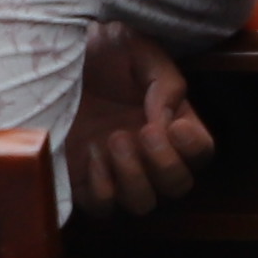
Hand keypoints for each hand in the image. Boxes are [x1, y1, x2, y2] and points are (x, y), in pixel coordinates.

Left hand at [63, 22, 210, 213]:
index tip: (175, 126)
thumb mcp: (139, 52)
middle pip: (177, 186)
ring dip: (133, 176)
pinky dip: (101, 186)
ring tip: (113, 140)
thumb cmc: (102, 52)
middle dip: (165, 165)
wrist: (55, 56)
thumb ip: (164, 84)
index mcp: (170, 122)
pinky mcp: (83, 182)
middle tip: (143, 133)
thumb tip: (166, 123)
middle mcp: (149, 154)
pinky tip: (91, 154)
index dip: (194, 147)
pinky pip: (102, 205)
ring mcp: (117, 171)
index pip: (201, 152)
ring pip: (142, 203)